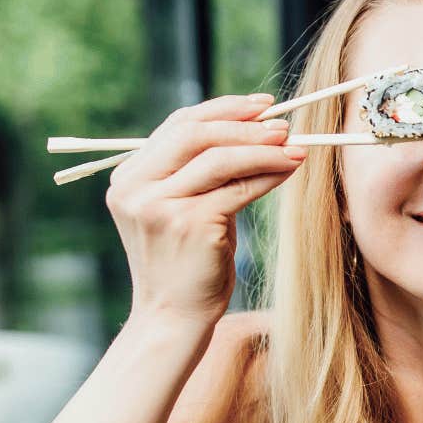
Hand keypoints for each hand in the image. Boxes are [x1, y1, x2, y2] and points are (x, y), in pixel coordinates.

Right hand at [106, 93, 305, 329]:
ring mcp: (160, 207)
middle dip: (244, 124)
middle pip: (195, 134)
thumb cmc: (186, 264)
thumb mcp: (182, 209)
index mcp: (128, 178)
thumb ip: (200, 172)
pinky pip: (238, 189)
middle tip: (282, 125)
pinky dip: (268, 175)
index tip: (261, 106)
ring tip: (294, 147)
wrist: (173, 317)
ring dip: (262, 148)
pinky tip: (289, 170)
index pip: (177, 126)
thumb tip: (254, 129)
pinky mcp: (191, 225)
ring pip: (219, 159)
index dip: (222, 110)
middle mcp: (136, 188)